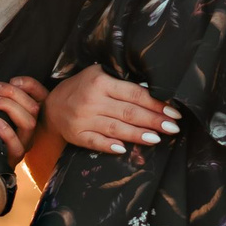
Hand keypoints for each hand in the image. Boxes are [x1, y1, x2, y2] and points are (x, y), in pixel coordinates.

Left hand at [0, 76, 46, 165]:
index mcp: (32, 114)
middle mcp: (33, 128)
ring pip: (29, 122)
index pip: (41, 95)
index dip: (30, 85)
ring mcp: (26, 142)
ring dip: (9, 107)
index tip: (13, 80)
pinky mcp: (15, 156)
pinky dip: (7, 133)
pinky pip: (17, 146)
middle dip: (13, 93)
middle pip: (34, 107)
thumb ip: (1, 99)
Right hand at [43, 65, 179, 154]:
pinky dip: (109, 146)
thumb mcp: (100, 75)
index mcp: (101, 82)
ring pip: (116, 129)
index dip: (156, 104)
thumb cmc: (83, 88)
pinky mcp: (77, 136)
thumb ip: (122, 83)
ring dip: (138, 135)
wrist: (51, 106)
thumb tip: (152, 93)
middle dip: (154, 121)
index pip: (134, 94)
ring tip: (157, 138)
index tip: (173, 112)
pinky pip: (95, 142)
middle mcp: (92, 101)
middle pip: (129, 112)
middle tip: (173, 127)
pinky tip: (125, 149)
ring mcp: (83, 120)